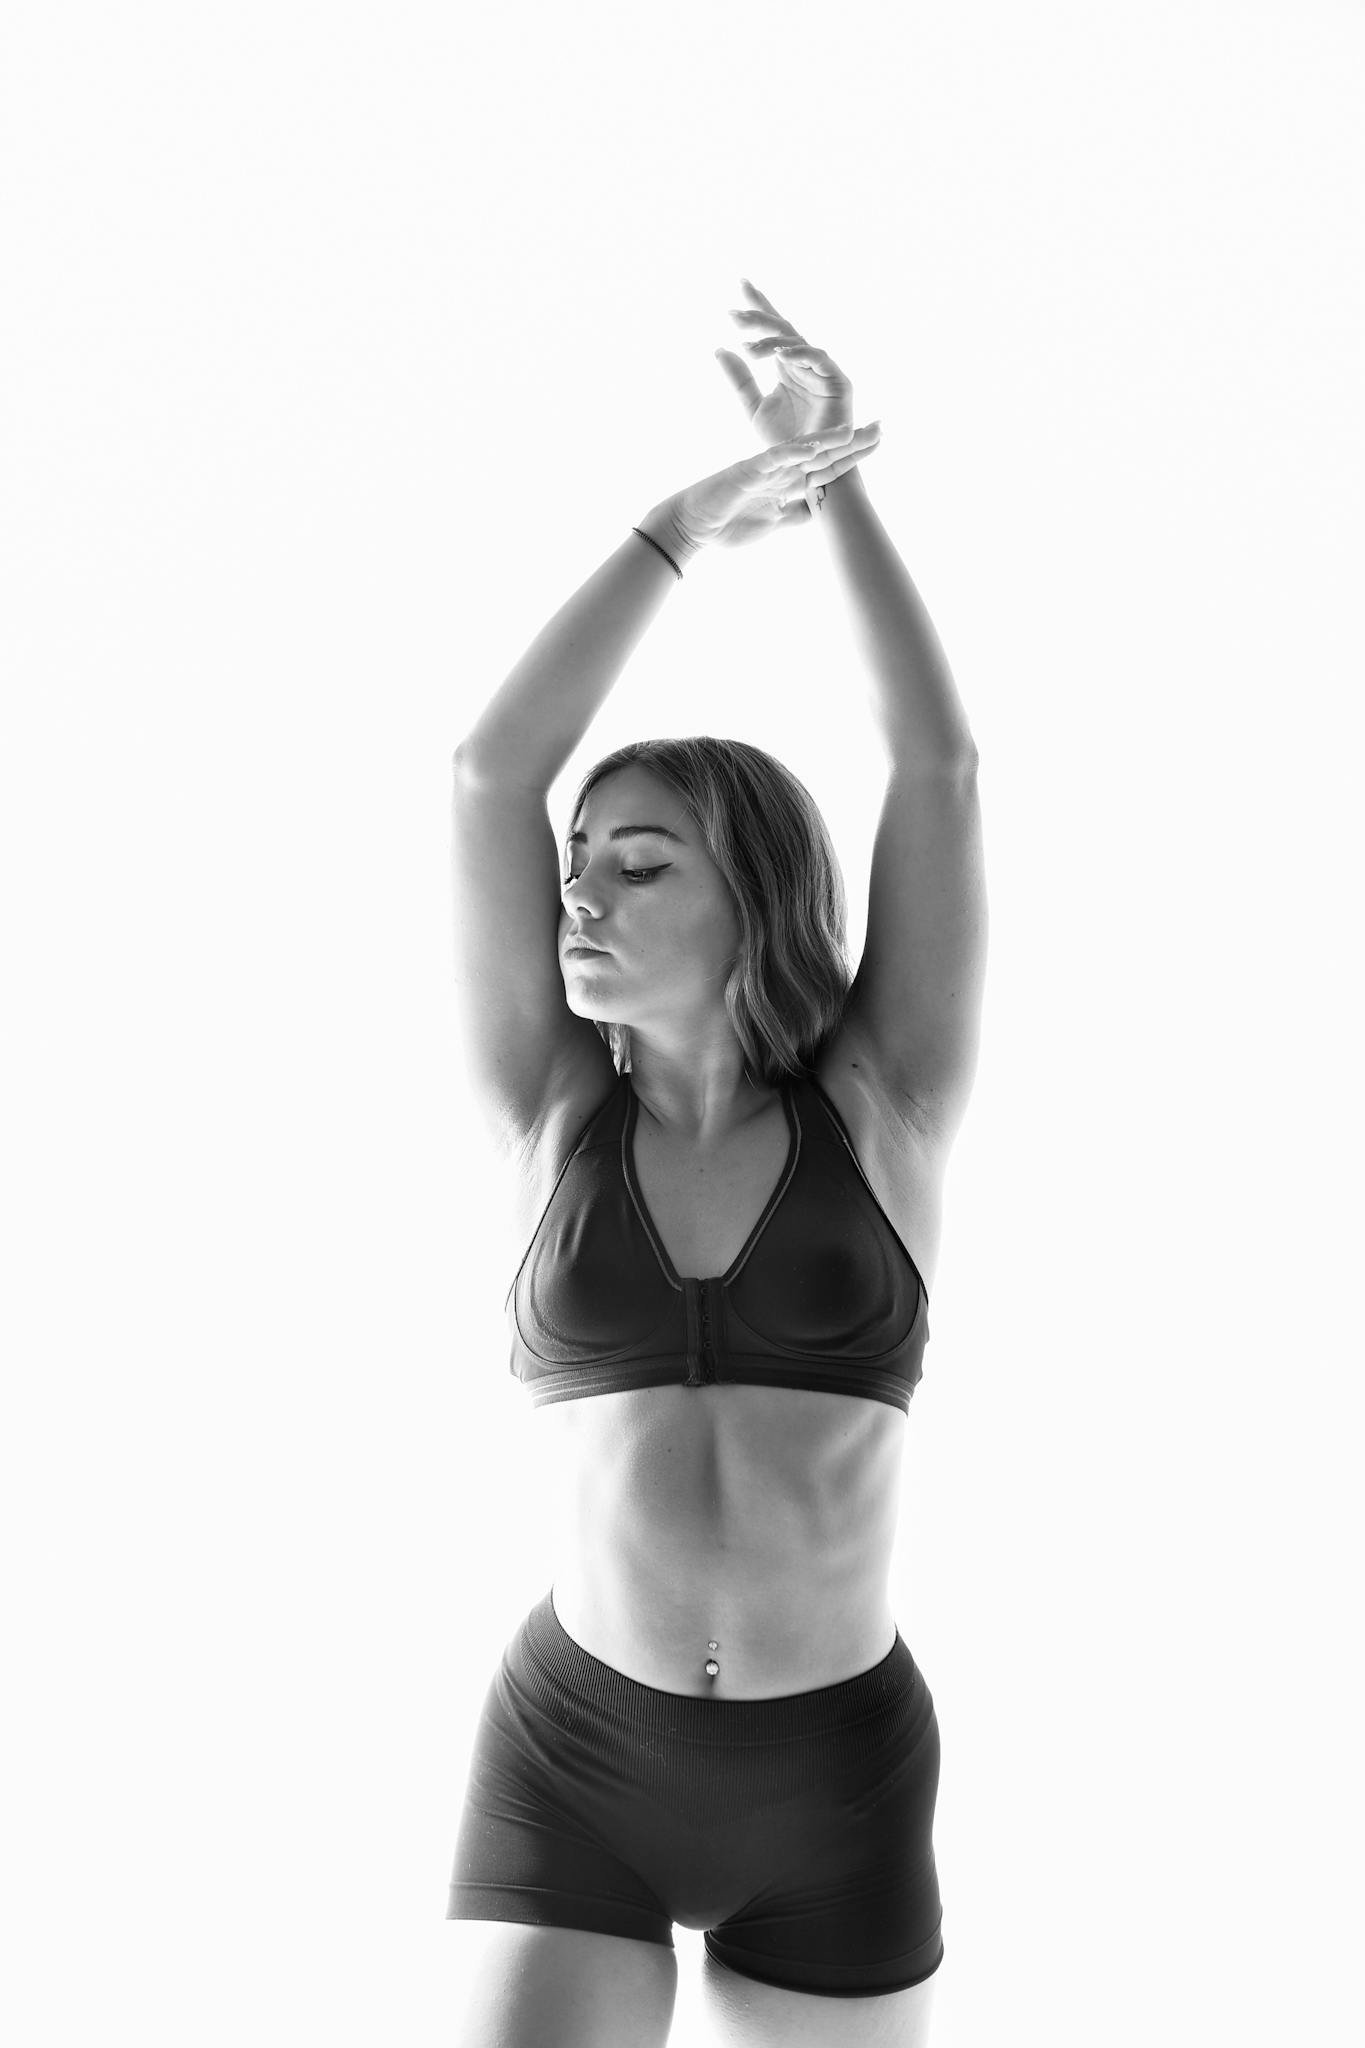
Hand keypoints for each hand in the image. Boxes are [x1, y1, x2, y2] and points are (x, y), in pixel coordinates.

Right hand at [654, 421, 881, 556]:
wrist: (694, 527)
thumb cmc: (728, 525)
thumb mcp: (774, 523)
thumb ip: (796, 514)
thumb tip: (822, 513)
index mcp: (788, 481)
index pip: (826, 467)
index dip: (852, 456)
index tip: (877, 444)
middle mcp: (781, 470)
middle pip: (822, 451)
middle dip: (851, 441)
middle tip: (880, 427)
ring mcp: (765, 468)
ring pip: (801, 449)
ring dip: (826, 440)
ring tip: (852, 430)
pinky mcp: (748, 471)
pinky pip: (773, 459)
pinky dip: (792, 453)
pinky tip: (812, 446)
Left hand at [715, 279, 854, 446]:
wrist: (807, 470)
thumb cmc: (784, 442)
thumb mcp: (754, 407)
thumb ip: (740, 379)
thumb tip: (720, 348)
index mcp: (787, 365)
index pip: (772, 330)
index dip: (758, 307)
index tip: (740, 285)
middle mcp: (806, 362)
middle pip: (783, 329)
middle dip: (760, 317)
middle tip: (734, 314)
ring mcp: (824, 370)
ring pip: (798, 341)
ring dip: (772, 340)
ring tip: (747, 342)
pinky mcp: (839, 382)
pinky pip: (818, 359)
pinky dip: (799, 354)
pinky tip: (778, 353)